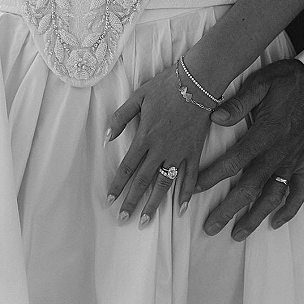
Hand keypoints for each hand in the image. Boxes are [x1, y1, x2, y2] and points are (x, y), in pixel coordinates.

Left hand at [106, 64, 212, 225]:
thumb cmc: (166, 86)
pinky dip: (186, 193)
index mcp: (144, 137)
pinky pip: (190, 177)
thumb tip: (106, 137)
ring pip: (164, 184)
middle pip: (142, 181)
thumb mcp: (137, 97)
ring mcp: (178, 152)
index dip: (117, 185)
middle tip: (123, 220)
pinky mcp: (194, 151)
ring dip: (154, 204)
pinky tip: (182, 208)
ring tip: (146, 221)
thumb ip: (120, 118)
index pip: (126, 167)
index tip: (110, 200)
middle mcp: (160, 149)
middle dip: (132, 202)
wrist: (197, 82)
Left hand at [196, 58, 303, 239]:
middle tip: (211, 227)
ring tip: (238, 233)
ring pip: (273, 196)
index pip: (234, 160)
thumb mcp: (262, 82)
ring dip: (255, 216)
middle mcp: (279, 152)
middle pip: (251, 187)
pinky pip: (299, 192)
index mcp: (266, 132)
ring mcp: (293, 160)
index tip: (195, 189)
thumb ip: (239, 102)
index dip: (213, 176)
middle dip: (229, 209)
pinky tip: (276, 222)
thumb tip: (215, 117)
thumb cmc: (290, 80)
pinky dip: (289, 210)